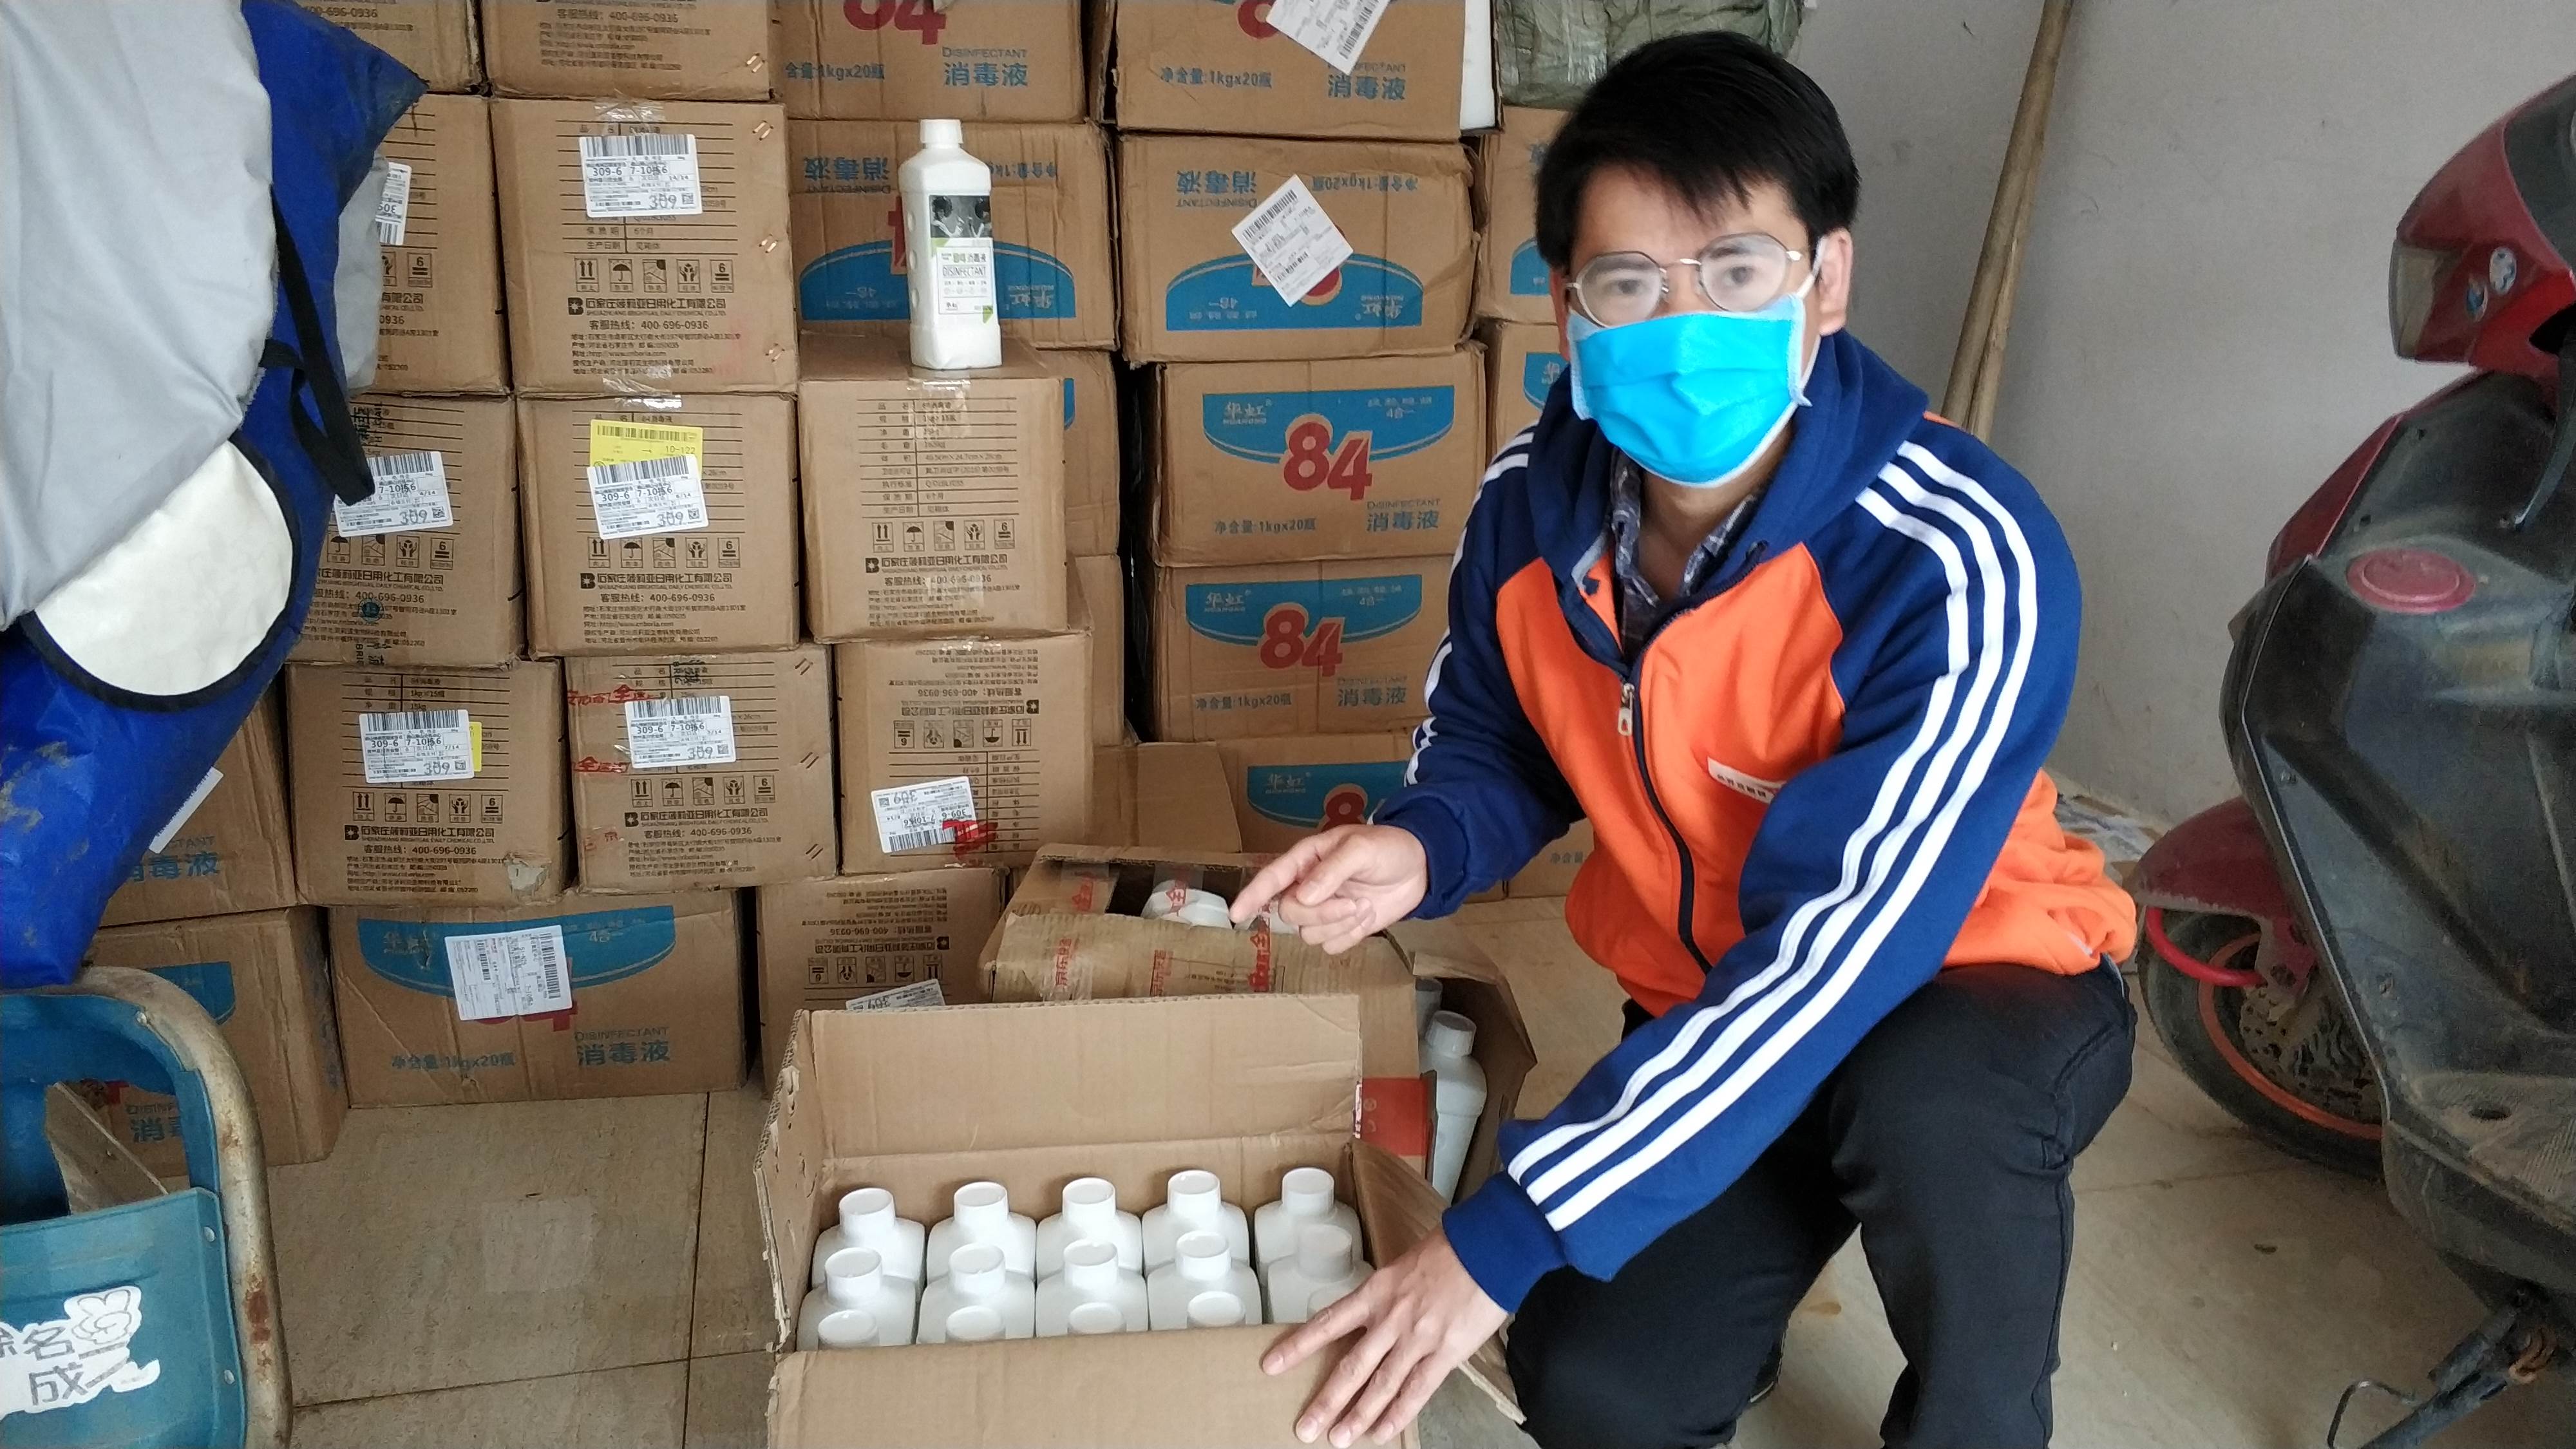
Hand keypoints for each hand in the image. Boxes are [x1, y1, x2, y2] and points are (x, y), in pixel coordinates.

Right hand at [1229, 825, 1428, 954]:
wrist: (1421, 867)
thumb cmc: (1389, 847)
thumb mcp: (1361, 848)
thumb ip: (1331, 870)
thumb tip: (1304, 896)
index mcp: (1306, 859)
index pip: (1271, 879)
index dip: (1251, 896)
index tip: (1236, 914)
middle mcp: (1308, 886)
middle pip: (1290, 913)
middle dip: (1322, 913)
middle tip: (1354, 902)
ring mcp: (1324, 910)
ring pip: (1309, 933)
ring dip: (1340, 924)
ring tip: (1365, 905)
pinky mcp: (1341, 928)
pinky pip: (1331, 946)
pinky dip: (1351, 936)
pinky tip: (1367, 917)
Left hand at [1263, 1231, 1506, 1445]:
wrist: (1488, 1248)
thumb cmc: (1450, 1250)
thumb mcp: (1403, 1266)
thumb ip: (1387, 1295)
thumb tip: (1376, 1317)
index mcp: (1375, 1293)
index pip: (1327, 1324)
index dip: (1298, 1346)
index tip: (1272, 1365)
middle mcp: (1390, 1319)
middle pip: (1351, 1367)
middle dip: (1326, 1401)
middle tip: (1305, 1427)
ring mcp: (1417, 1339)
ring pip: (1380, 1385)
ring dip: (1358, 1416)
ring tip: (1338, 1439)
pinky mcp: (1445, 1353)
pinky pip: (1417, 1390)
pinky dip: (1398, 1414)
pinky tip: (1383, 1432)